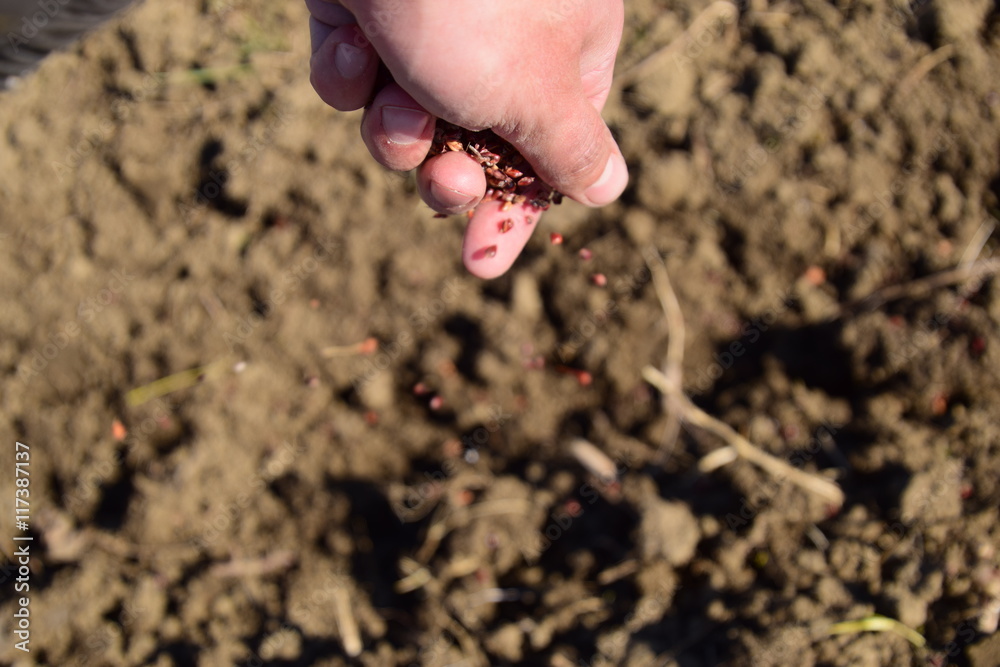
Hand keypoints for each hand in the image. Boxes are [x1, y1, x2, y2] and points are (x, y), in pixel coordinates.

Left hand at [306, 0, 627, 276]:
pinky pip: (355, 73)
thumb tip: (613, 188)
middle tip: (439, 184)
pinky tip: (352, 40)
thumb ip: (573, 149)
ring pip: (404, 118)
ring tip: (393, 98)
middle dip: (446, 175)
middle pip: (470, 146)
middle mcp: (500, 38)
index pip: (546, 156)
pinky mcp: (364, 9)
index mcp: (565, 53)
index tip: (481, 265)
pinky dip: (348, 72)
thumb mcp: (535, 93)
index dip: (512, 215)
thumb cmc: (471, 1)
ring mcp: (428, 22)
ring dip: (393, 127)